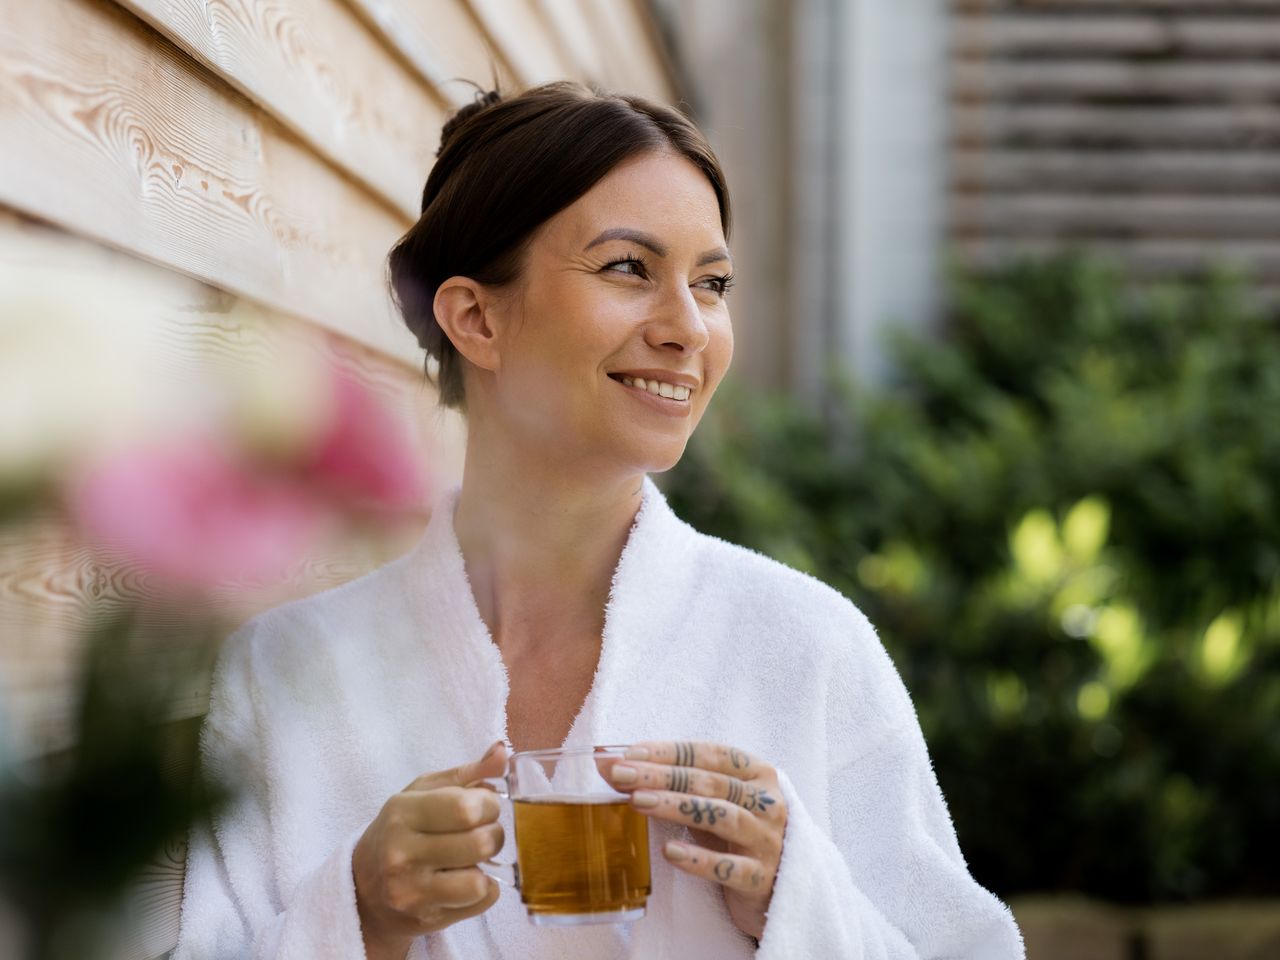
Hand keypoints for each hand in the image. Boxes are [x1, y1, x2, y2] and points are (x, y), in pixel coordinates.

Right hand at [353, 741, 508, 958]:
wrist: (365, 889)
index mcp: (402, 813)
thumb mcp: (424, 792)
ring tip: (474, 858)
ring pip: (479, 881)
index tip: (484, 807)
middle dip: (494, 834)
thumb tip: (502, 750)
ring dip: (487, 867)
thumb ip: (467, 772)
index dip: (489, 805)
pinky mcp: (426, 920)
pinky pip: (481, 903)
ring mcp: (412, 892)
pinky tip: (466, 879)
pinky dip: (484, 890)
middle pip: (480, 843)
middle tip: (483, 832)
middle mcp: (402, 854)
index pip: (467, 808)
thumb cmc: (402, 830)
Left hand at [606, 741, 786, 940]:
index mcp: (757, 773)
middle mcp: (768, 802)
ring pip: (721, 817)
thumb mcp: (711, 803)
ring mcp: (768, 841)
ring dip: (676, 807)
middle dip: (662, 776)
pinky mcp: (761, 879)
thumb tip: (607, 763)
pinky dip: (699, 859)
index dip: (669, 751)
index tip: (630, 753)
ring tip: (638, 803)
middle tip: (621, 775)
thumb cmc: (736, 834)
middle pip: (711, 782)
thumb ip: (670, 783)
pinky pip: (728, 868)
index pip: (710, 753)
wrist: (780, 887)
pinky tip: (670, 852)